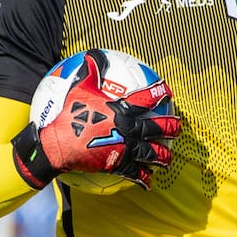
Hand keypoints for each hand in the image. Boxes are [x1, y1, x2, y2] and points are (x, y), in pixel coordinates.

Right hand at [13, 50, 181, 188]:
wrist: (58, 145)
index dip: (158, 93)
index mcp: (121, 109)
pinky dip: (143, 178)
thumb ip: (91, 70)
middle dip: (170, 127)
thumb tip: (93, 53)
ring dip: (162, 156)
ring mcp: (125, 148)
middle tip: (178, 128)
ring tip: (168, 159)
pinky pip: (134, 173)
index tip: (167, 92)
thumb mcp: (78, 87)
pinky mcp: (117, 165)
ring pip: (151, 153)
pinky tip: (148, 183)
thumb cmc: (67, 114)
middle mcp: (128, 129)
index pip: (146, 98)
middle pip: (156, 128)